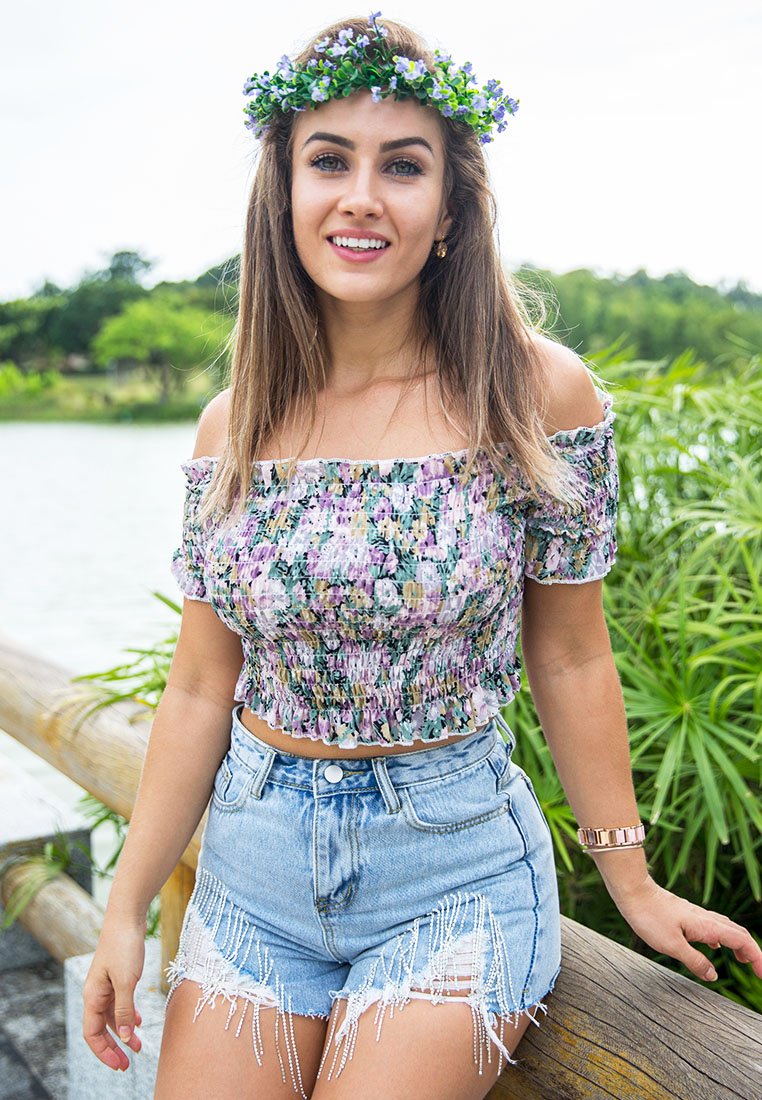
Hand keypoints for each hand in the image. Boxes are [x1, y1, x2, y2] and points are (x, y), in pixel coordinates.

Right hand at [82, 918, 145, 1070]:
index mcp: (92, 997)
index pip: (92, 1034)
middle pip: (100, 1029)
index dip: (104, 1052)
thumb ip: (123, 1010)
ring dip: (123, 1032)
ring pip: (112, 1017)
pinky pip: (119, 1003)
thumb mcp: (126, 981)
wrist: (127, 917)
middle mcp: (95, 993)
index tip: (120, 1065)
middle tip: (128, 1063)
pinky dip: (127, 1015)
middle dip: (113, 1047)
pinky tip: (138, 1022)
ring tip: (138, 1045)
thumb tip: (122, 1037)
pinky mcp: (116, 977)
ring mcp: (105, 985)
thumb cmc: (124, 946)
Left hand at [612, 876, 761, 983]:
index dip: (757, 958)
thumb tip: (713, 975)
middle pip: (739, 934)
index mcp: (707, 926)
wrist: (633, 891)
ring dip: (739, 944)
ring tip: (742, 961)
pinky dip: (722, 938)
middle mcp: (706, 919)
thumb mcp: (671, 946)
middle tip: (759, 972)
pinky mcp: (687, 915)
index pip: (742, 941)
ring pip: (726, 929)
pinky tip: (714, 945)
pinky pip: (712, 926)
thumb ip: (695, 961)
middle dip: (752, 952)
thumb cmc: (649, 916)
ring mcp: (697, 915)